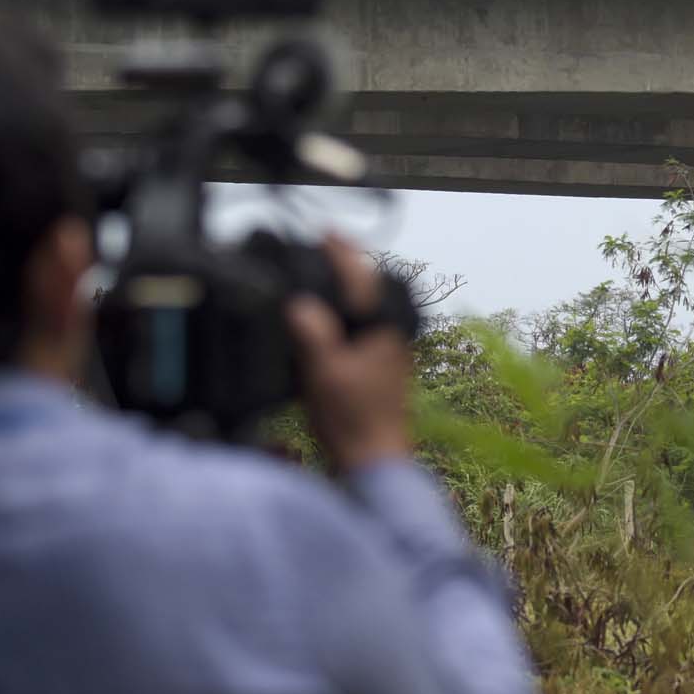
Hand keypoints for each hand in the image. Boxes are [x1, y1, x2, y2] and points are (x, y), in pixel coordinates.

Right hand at [285, 237, 412, 473]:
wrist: (375, 460)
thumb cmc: (353, 420)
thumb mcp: (324, 373)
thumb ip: (312, 333)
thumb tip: (299, 302)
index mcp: (384, 328)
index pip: (363, 276)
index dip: (342, 251)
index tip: (324, 232)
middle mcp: (394, 333)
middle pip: (373, 286)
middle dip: (349, 264)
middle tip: (324, 247)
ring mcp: (392, 350)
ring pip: (372, 307)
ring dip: (351, 289)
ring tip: (325, 276)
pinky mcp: (385, 366)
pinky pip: (368, 326)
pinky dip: (351, 313)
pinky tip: (331, 319)